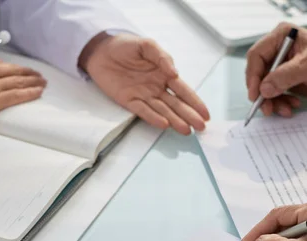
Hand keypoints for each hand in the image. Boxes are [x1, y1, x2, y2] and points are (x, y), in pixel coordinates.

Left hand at [80, 33, 209, 134]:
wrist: (101, 50)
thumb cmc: (126, 46)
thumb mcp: (147, 45)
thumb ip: (162, 57)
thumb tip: (174, 73)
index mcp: (165, 75)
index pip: (184, 91)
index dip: (195, 103)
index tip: (206, 114)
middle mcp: (157, 88)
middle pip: (176, 104)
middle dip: (189, 115)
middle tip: (200, 127)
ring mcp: (144, 96)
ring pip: (163, 111)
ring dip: (175, 120)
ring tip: (186, 130)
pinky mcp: (129, 101)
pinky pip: (143, 111)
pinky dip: (153, 117)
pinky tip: (164, 124)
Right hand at [245, 23, 306, 117]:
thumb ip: (286, 76)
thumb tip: (264, 89)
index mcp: (280, 36)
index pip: (257, 55)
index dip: (253, 76)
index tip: (255, 95)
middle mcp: (276, 49)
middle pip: (258, 73)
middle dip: (262, 93)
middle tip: (267, 109)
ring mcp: (279, 64)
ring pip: (264, 86)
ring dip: (272, 101)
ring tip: (286, 110)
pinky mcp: (283, 78)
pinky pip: (274, 93)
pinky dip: (280, 102)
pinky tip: (292, 105)